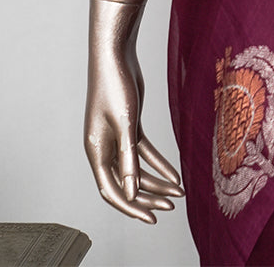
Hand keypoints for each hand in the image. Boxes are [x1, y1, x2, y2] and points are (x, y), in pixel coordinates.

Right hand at [84, 0, 183, 222]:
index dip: (131, 207)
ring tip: (178, 193)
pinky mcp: (130, 126)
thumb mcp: (125, 123)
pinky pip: (143, 153)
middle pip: (125, 183)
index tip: (152, 218)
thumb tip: (131, 192)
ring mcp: (117, 137)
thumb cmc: (115, 84)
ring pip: (136, 169)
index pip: (112, 190)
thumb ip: (128, 159)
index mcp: (96, 151)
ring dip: (156, 182)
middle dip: (148, 197)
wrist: (115, 54)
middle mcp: (104, 148)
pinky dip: (158, 164)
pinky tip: (174, 174)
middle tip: (171, 207)